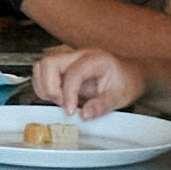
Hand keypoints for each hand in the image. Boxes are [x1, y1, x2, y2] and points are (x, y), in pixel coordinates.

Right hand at [35, 47, 151, 116]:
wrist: (129, 74)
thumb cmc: (126, 82)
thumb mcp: (119, 97)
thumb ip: (101, 106)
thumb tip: (84, 115)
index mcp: (95, 59)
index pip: (73, 73)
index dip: (68, 93)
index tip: (70, 111)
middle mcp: (78, 54)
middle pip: (49, 63)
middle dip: (50, 87)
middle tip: (63, 103)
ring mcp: (68, 58)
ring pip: (41, 66)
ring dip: (44, 87)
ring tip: (61, 100)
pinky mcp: (62, 65)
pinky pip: (42, 72)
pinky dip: (44, 87)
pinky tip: (59, 97)